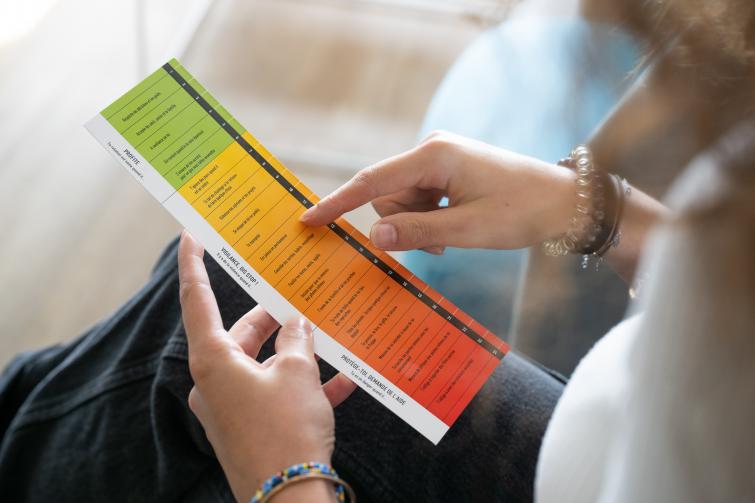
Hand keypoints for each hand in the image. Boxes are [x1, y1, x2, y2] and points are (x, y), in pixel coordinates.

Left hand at [178, 231, 355, 501]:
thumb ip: (297, 340)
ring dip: (295, 352)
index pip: (196, 300)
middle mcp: (216, 381)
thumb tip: (297, 323)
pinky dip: (305, 386)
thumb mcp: (297, 374)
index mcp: (213, 360)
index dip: (193, 265)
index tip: (190, 235)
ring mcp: (232, 408)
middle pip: (241, 334)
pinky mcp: (252, 428)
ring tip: (327, 332)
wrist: (290, 499)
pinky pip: (278, 396)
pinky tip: (344, 378)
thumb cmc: (286, 429)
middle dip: (274, 317)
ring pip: (265, 365)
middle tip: (298, 293)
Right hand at [299, 131, 575, 252]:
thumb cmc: (521, 211)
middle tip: (440, 245)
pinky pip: (419, 201)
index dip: (337, 203)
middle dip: (403, 226)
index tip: (308, 220)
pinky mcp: (447, 172)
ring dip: (419, 227)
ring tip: (452, 238)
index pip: (372, 181)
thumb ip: (417, 233)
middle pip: (387, 196)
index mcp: (433, 156)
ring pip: (402, 203)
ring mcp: (439, 161)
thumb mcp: (467, 230)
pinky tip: (454, 229)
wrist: (564, 202)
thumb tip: (373, 238)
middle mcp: (431, 151)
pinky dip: (429, 221)